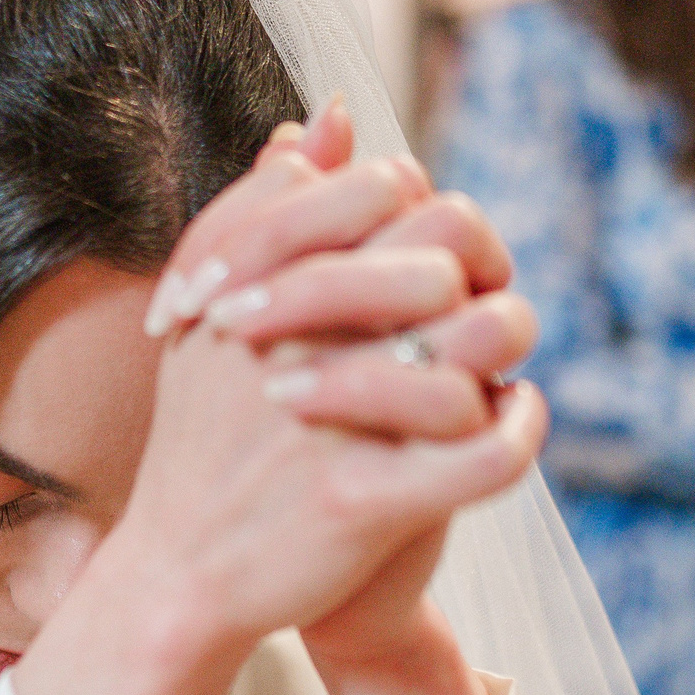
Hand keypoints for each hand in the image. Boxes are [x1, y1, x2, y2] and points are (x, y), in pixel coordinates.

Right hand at [12, 117, 545, 694]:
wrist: (176, 576)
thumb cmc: (205, 439)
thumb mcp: (212, 313)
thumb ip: (265, 211)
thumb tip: (329, 118)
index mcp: (262, 284)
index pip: (384, 187)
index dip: (421, 206)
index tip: (417, 250)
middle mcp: (293, 341)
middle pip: (442, 252)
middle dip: (477, 267)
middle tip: (468, 303)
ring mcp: (328, 422)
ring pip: (472, 344)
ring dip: (503, 347)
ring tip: (498, 364)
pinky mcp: (359, 502)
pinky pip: (483, 456)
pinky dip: (519, 432)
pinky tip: (516, 419)